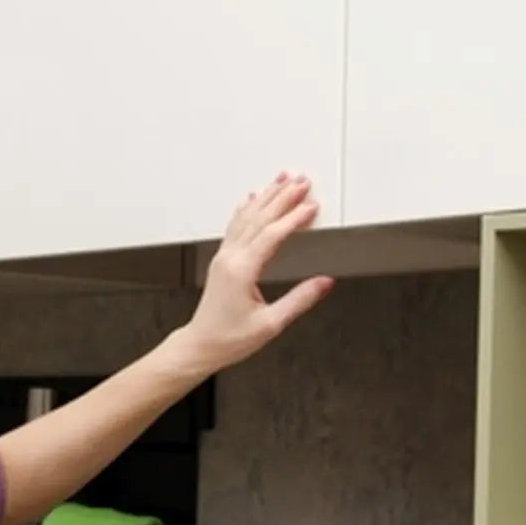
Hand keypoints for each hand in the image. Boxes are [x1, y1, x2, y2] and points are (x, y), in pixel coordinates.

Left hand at [175, 173, 332, 374]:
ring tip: (282, 180)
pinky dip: (246, 208)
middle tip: (302, 181)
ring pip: (246, 217)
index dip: (293, 218)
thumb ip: (299, 300)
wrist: (201, 344)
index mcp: (241, 270)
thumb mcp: (270, 324)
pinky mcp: (222, 260)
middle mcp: (230, 258)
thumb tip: (324, 283)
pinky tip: (251, 198)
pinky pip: (235, 226)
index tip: (311, 205)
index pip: (272, 235)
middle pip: (259, 218)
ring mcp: (224, 257)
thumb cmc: (229, 338)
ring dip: (266, 196)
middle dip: (282, 197)